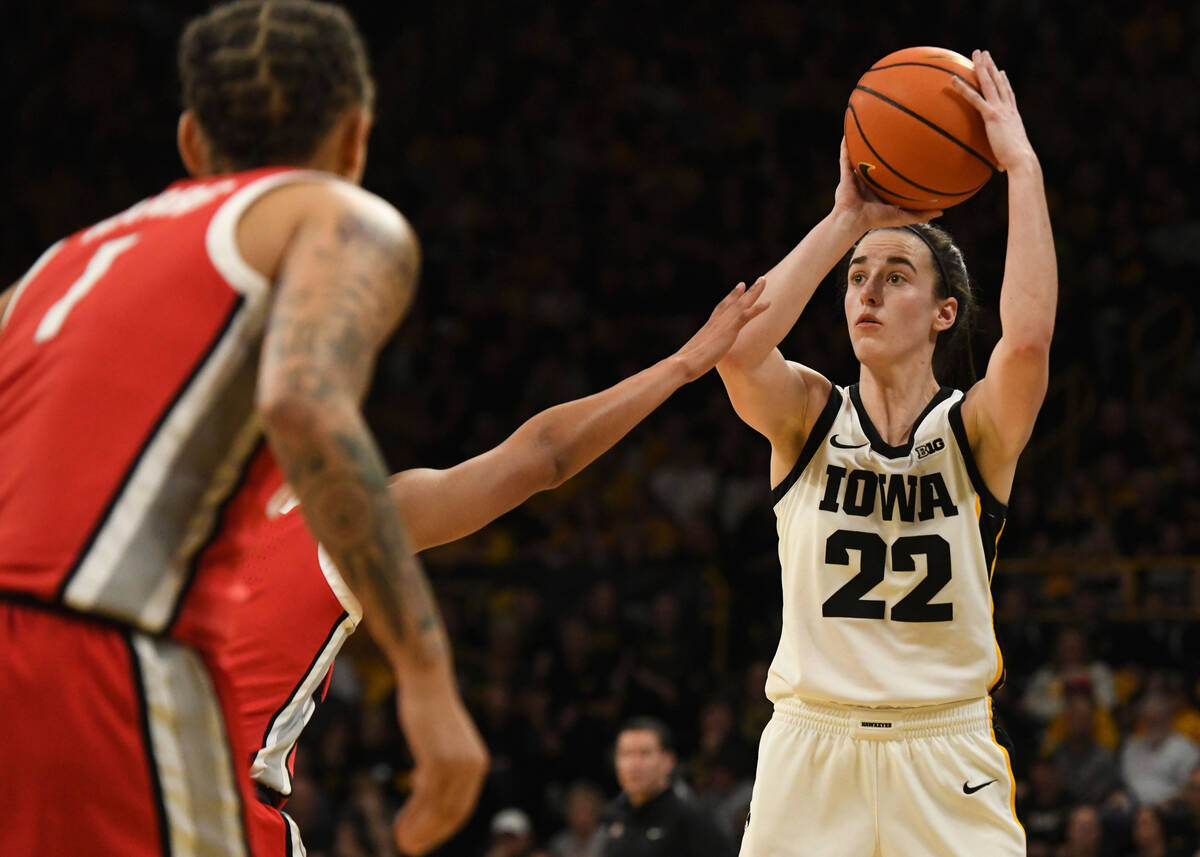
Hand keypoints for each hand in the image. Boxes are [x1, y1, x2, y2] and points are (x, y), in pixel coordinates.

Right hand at [392, 666, 488, 855]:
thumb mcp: (439, 740)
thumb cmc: (429, 708)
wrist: (427, 679)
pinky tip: (399, 827)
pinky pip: (425, 800)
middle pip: (453, 814)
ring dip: (419, 831)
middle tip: (410, 849)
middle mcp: (473, 767)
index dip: (443, 828)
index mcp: (478, 763)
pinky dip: (412, 818)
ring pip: (438, 811)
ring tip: (401, 843)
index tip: (425, 839)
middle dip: (432, 836)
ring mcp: (457, 764)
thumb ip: (437, 763)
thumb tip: (422, 784)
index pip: (463, 807)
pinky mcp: (438, 760)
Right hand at [673, 278, 769, 380]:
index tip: (740, 287)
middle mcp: (716, 321)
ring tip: (763, 280)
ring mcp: (722, 324)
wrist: (683, 363)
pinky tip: (768, 302)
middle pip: (732, 301)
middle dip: (744, 291)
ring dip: (754, 291)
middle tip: (754, 280)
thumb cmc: (685, 364)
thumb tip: (698, 359)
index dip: (731, 297)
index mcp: (709, 327)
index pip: (722, 308)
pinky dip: (758, 308)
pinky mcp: (728, 331)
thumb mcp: (696, 356)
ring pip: (741, 303)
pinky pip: (746, 315)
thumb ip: (701, 353)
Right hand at [831, 138, 941, 232]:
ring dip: (862, 145)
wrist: (853, 220)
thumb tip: (942, 212)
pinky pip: (845, 157)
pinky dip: (846, 145)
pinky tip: (849, 130)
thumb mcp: (903, 217)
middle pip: (876, 164)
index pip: (890, 178)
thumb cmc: (877, 220)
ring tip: (868, 128)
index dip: (898, 167)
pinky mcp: (845, 175)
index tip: (911, 156)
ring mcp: (856, 178)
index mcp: (879, 192)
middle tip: (893, 137)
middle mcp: (868, 183)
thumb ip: (920, 215)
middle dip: (882, 153)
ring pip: (860, 158)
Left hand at [950, 50, 1037, 171]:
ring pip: (989, 83)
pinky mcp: (991, 116)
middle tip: (985, 54)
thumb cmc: (1016, 163)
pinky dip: (963, 88)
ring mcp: (1000, 110)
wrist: (1022, 160)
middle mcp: (1008, 109)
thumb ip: (1003, 158)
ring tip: (976, 54)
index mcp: (1013, 116)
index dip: (1004, 82)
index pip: (1008, 95)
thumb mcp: (1009, 156)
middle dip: (991, 67)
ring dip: (982, 67)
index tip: (1001, 71)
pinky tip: (952, 79)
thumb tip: (1002, 169)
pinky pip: (974, 98)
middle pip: (999, 82)